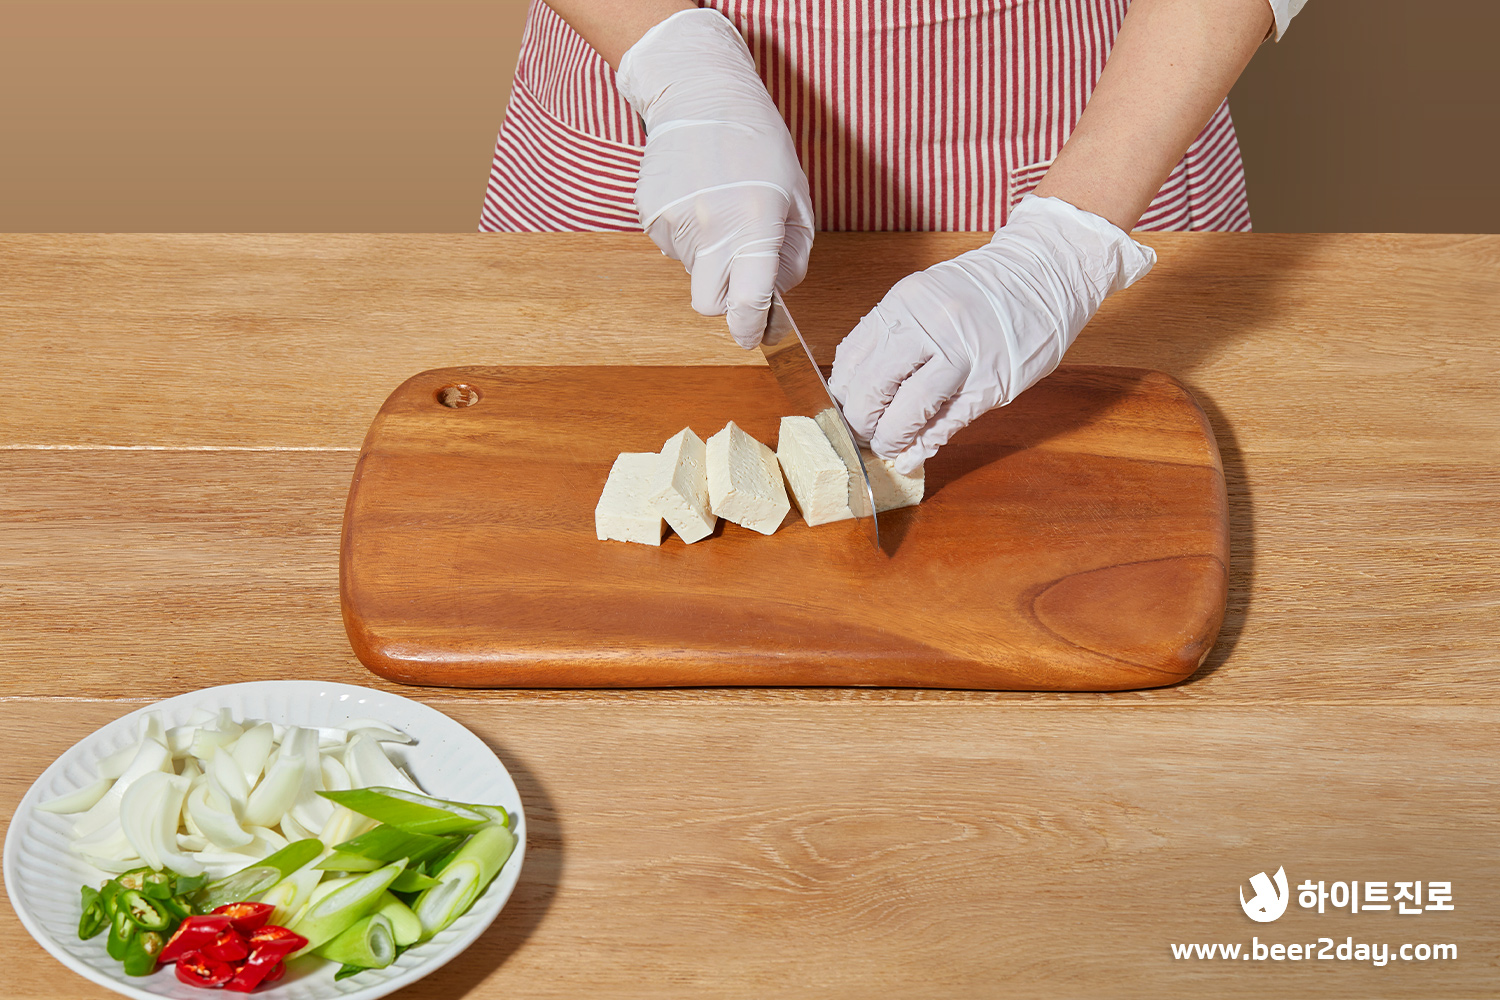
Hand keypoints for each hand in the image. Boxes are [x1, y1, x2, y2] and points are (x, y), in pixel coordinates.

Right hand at [616, 8, 812, 347]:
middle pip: (708, 303)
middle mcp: (711, 228)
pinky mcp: (650, 214)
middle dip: (724, 300)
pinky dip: (688, 234)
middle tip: (738, 270)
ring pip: (692, 270)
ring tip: (719, 206)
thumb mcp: (797, 198)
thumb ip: (792, 254)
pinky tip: (698, 197)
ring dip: (708, 254)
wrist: (701, 95)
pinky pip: (672, 246)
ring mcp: (674, 222)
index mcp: (754, 224)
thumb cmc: (759, 144)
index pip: (748, 301)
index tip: (754, 336)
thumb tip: (775, 295)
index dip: (752, 329)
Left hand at [828, 195, 1156, 474]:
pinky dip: (925, 444)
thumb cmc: (981, 288)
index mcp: (905, 304)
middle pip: (874, 390)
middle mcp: (929, 329)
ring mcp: (963, 358)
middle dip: (861, 422)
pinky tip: (914, 454)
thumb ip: (893, 334)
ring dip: (891, 439)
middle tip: (863, 433)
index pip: (853, 359)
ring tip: (888, 447)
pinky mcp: (991, 384)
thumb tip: (859, 384)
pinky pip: (948, 424)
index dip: (843, 393)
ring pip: (908, 413)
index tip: (843, 407)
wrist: (1043, 273)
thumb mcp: (925, 295)